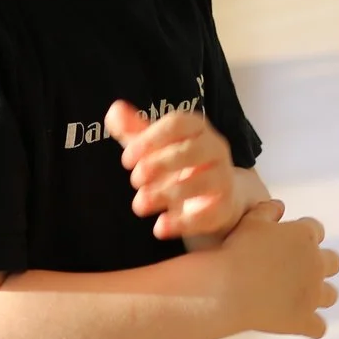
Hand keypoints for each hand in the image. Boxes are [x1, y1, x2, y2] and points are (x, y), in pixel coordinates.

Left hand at [108, 101, 242, 239]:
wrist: (215, 195)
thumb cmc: (180, 164)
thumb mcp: (155, 146)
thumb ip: (134, 130)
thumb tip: (114, 111)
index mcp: (196, 128)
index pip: (178, 123)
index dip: (150, 140)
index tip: (127, 159)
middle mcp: (215, 149)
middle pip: (190, 150)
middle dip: (157, 165)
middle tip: (134, 180)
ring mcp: (223, 178)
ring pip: (202, 182)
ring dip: (165, 194)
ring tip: (140, 205)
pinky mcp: (224, 207)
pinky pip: (208, 214)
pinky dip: (182, 223)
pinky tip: (159, 228)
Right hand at [218, 199, 338, 338]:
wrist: (228, 288)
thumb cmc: (238, 250)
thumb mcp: (251, 221)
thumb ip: (268, 210)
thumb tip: (280, 207)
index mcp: (305, 236)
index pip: (315, 229)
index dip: (303, 235)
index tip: (289, 241)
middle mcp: (316, 264)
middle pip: (333, 262)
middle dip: (320, 263)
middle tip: (299, 268)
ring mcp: (313, 294)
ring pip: (331, 295)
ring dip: (320, 294)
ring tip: (301, 297)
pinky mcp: (304, 320)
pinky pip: (318, 328)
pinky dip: (312, 326)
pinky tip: (301, 325)